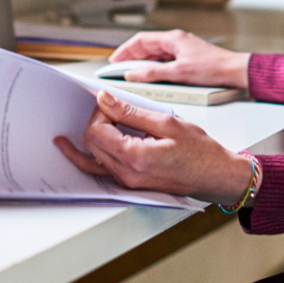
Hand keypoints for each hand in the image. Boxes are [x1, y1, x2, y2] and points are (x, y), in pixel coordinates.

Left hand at [53, 89, 252, 203]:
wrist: (216, 176)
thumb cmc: (200, 151)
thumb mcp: (166, 122)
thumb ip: (131, 111)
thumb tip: (105, 99)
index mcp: (134, 157)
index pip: (96, 131)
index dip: (100, 111)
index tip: (111, 100)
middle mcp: (126, 174)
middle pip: (91, 144)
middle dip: (95, 120)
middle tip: (109, 106)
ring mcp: (128, 182)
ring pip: (93, 160)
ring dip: (88, 139)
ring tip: (67, 135)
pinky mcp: (132, 183)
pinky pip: (103, 171)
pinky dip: (91, 157)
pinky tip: (80, 151)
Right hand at [108, 30, 250, 87]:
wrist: (234, 72)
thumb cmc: (212, 69)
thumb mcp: (179, 73)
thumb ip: (153, 73)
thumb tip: (133, 74)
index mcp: (173, 39)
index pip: (141, 41)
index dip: (125, 50)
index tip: (114, 61)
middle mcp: (176, 41)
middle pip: (147, 46)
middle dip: (131, 57)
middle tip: (119, 69)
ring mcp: (182, 49)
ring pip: (156, 54)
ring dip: (143, 62)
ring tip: (131, 74)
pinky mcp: (188, 58)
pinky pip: (165, 60)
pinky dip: (154, 67)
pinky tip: (151, 76)